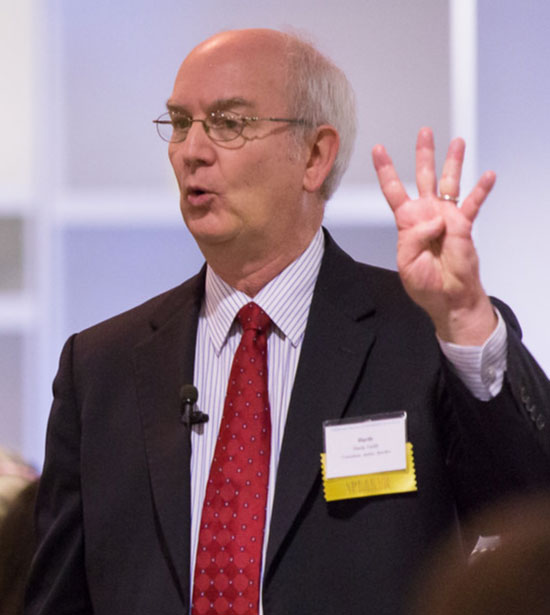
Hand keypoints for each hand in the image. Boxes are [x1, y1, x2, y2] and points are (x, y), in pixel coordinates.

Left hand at [372, 127, 496, 344]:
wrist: (447, 298)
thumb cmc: (424, 283)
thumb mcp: (406, 261)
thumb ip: (414, 237)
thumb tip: (435, 218)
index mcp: (407, 222)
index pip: (394, 190)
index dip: (386, 170)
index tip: (379, 149)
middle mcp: (426, 213)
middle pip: (424, 176)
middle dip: (424, 154)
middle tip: (425, 132)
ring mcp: (446, 217)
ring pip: (449, 182)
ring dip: (453, 162)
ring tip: (457, 142)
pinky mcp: (464, 225)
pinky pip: (473, 204)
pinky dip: (481, 190)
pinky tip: (488, 175)